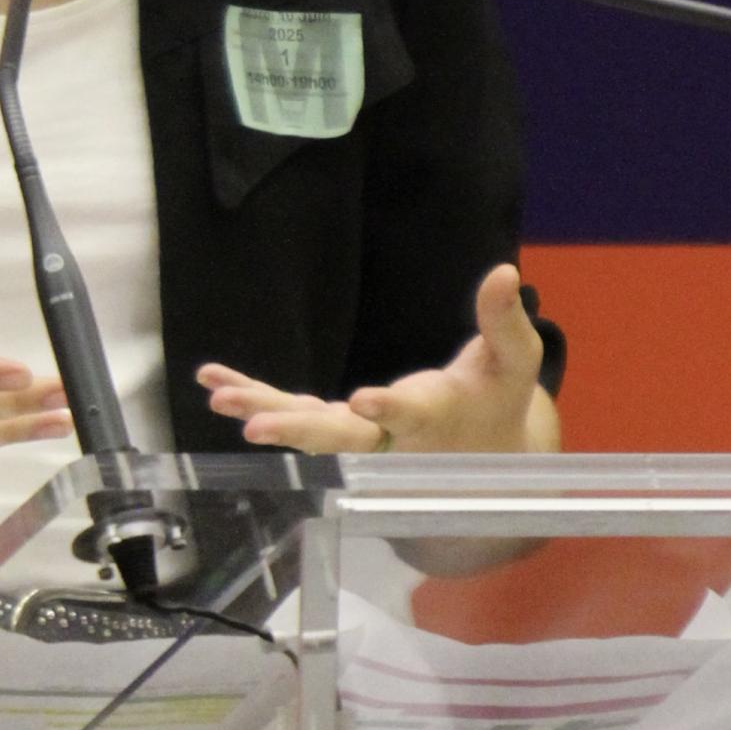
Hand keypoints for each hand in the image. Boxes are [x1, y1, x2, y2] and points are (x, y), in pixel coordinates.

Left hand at [198, 264, 556, 458]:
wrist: (484, 457)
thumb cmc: (499, 397)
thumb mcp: (515, 359)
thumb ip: (504, 319)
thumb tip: (506, 272)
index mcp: (436, 418)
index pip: (412, 414)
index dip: (390, 409)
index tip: (365, 402)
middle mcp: (391, 436)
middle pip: (342, 436)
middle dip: (297, 430)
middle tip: (253, 425)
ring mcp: (361, 435)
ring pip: (308, 428)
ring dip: (262, 412)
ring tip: (217, 395)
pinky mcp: (341, 425)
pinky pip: (295, 414)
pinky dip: (257, 399)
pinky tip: (215, 383)